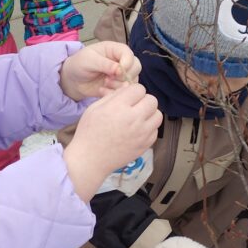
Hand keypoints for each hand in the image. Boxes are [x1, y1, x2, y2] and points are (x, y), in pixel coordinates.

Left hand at [59, 42, 141, 101]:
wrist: (73, 80)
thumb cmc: (79, 64)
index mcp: (115, 49)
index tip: (117, 72)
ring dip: (119, 85)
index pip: (129, 54)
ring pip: (133, 80)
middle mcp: (121, 61)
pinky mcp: (118, 86)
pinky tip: (103, 91)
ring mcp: (121, 74)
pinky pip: (125, 91)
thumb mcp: (89, 60)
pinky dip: (115, 93)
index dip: (126, 63)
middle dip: (124, 76)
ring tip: (105, 85)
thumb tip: (120, 70)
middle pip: (136, 66)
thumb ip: (105, 64)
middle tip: (108, 79)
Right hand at [63, 82, 161, 200]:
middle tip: (133, 108)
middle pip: (152, 100)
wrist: (90, 160)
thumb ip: (113, 96)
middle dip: (143, 101)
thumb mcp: (94, 108)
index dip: (133, 92)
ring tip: (137, 119)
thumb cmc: (89, 132)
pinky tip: (136, 131)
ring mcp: (142, 134)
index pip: (139, 89)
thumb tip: (128, 87)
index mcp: (119, 107)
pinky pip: (155, 130)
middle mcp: (134, 119)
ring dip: (149, 114)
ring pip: (158, 115)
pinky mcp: (145, 145)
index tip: (127, 99)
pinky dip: (148, 129)